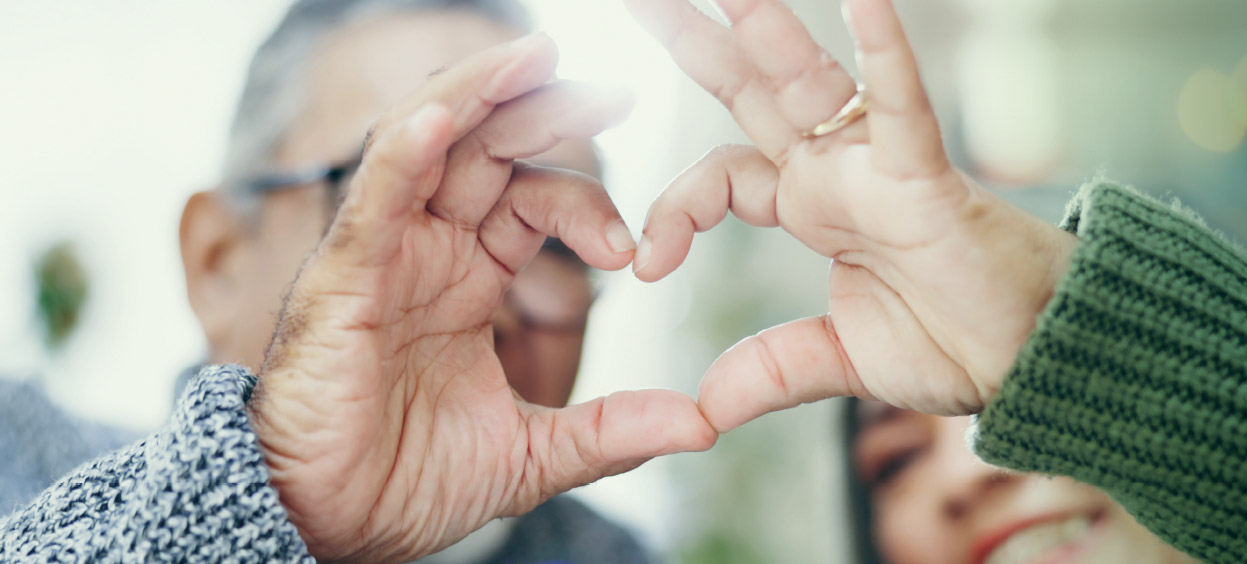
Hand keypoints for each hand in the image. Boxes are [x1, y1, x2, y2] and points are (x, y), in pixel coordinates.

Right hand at [249, 35, 716, 562]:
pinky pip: (373, 198)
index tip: (632, 252)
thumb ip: (611, 431)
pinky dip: (406, 154)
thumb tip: (702, 423)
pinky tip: (445, 117)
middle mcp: (427, 250)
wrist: (325, 526)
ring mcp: (384, 255)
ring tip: (538, 56)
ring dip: (480, 96)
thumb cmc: (409, 481)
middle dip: (548, 112)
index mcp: (470, 277)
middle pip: (488, 150)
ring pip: (429, 145)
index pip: (532, 200)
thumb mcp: (530, 454)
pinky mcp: (342, 277)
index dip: (587, 206)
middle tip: (615, 93)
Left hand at [625, 0, 1077, 426]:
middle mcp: (835, 173)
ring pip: (809, 81)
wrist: (1031, 361)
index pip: (721, 176)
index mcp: (810, 207)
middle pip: (749, 93)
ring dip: (765, 27)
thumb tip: (702, 411)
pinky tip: (864, 1)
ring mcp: (877, 168)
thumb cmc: (952, 344)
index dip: (673, 209)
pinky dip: (886, 55)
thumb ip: (772, 372)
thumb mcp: (840, 362)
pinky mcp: (927, 178)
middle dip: (697, 43)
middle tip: (640, 0)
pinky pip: (904, 106)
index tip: (644, 268)